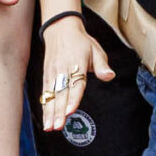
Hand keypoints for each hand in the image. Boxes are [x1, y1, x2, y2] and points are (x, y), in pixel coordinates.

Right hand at [37, 15, 112, 133]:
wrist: (60, 28)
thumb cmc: (81, 42)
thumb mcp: (95, 49)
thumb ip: (102, 65)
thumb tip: (110, 76)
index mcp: (77, 63)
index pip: (75, 83)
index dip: (73, 98)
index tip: (71, 111)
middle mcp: (63, 69)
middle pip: (61, 93)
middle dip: (59, 111)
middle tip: (58, 126)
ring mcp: (53, 73)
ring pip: (51, 95)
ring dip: (50, 112)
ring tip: (50, 127)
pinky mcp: (46, 76)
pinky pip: (45, 94)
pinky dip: (45, 108)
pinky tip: (46, 121)